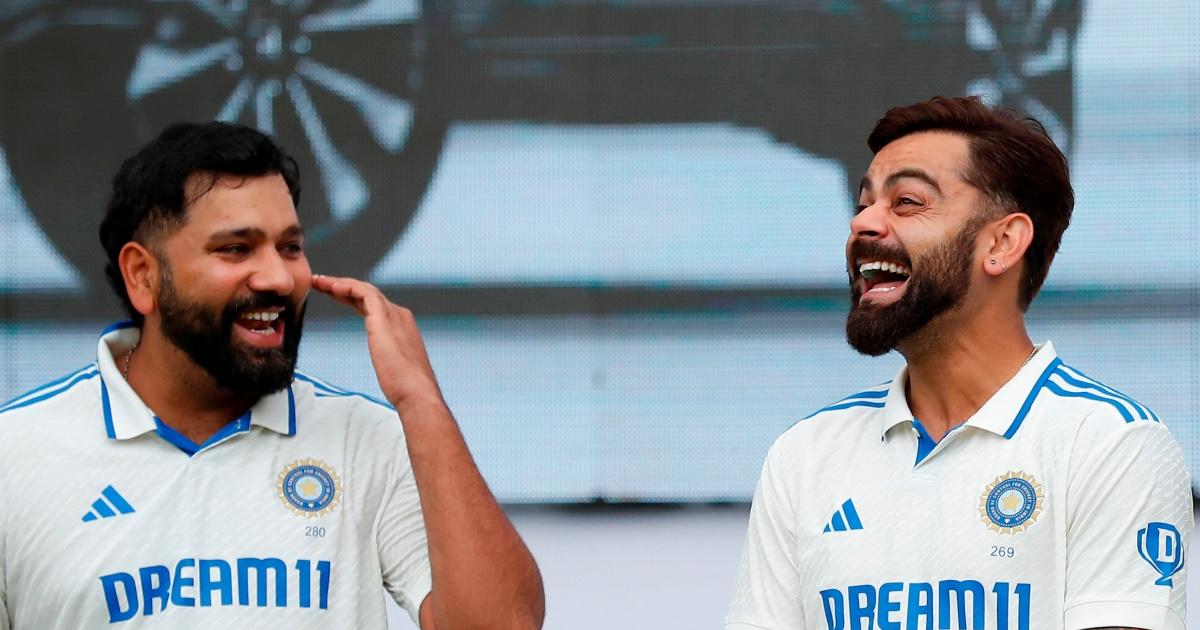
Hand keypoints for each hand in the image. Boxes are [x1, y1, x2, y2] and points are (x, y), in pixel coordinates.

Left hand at [310, 274, 442, 410]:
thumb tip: (384, 362)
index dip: (350, 297)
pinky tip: (332, 287)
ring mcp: (393, 315)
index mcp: (400, 325)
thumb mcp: (392, 366)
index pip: (371, 304)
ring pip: (363, 289)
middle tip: (320, 284)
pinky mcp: (384, 317)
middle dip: (342, 287)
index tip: (332, 294)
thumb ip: (387, 357)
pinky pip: (364, 293)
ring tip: (319, 281)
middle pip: (366, 294)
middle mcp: (398, 315)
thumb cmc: (405, 387)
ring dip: (339, 283)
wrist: (416, 392)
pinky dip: (347, 287)